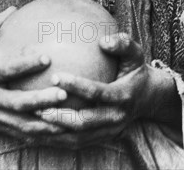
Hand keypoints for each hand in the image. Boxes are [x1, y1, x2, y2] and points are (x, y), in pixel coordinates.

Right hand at [0, 7, 67, 139]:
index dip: (24, 65)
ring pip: (23, 124)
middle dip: (39, 100)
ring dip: (46, 122)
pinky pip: (24, 135)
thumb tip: (13, 7)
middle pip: (16, 103)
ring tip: (68, 115)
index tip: (46, 58)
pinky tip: (62, 130)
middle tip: (62, 92)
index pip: (5, 71)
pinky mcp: (1, 129)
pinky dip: (42, 134)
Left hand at [36, 33, 180, 147]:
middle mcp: (115, 118)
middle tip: (38, 104)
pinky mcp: (100, 138)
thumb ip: (122, 44)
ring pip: (78, 137)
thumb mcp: (135, 53)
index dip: (77, 86)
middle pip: (85, 122)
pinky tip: (39, 129)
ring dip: (55, 130)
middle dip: (60, 115)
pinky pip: (76, 143)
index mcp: (123, 96)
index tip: (56, 76)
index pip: (97, 93)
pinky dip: (57, 139)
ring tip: (35, 117)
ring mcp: (108, 132)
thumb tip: (103, 41)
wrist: (148, 98)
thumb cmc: (135, 69)